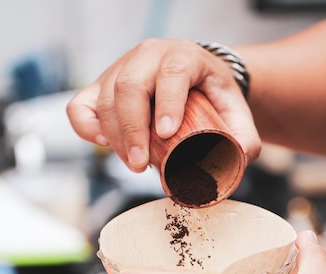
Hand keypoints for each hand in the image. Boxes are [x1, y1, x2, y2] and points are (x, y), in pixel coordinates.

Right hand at [66, 38, 259, 171]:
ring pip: (106, 99)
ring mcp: (121, 69)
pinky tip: (103, 144)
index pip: (171, 73)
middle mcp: (148, 56)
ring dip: (115, 138)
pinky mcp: (102, 87)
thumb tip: (241, 158)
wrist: (193, 78)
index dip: (167, 102)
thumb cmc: (212, 95)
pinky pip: (80, 106)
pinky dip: (86, 127)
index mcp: (183, 56)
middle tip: (141, 165)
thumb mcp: (235, 110)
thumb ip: (244, 135)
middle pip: (130, 86)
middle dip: (133, 130)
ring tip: (134, 164)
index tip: (166, 133)